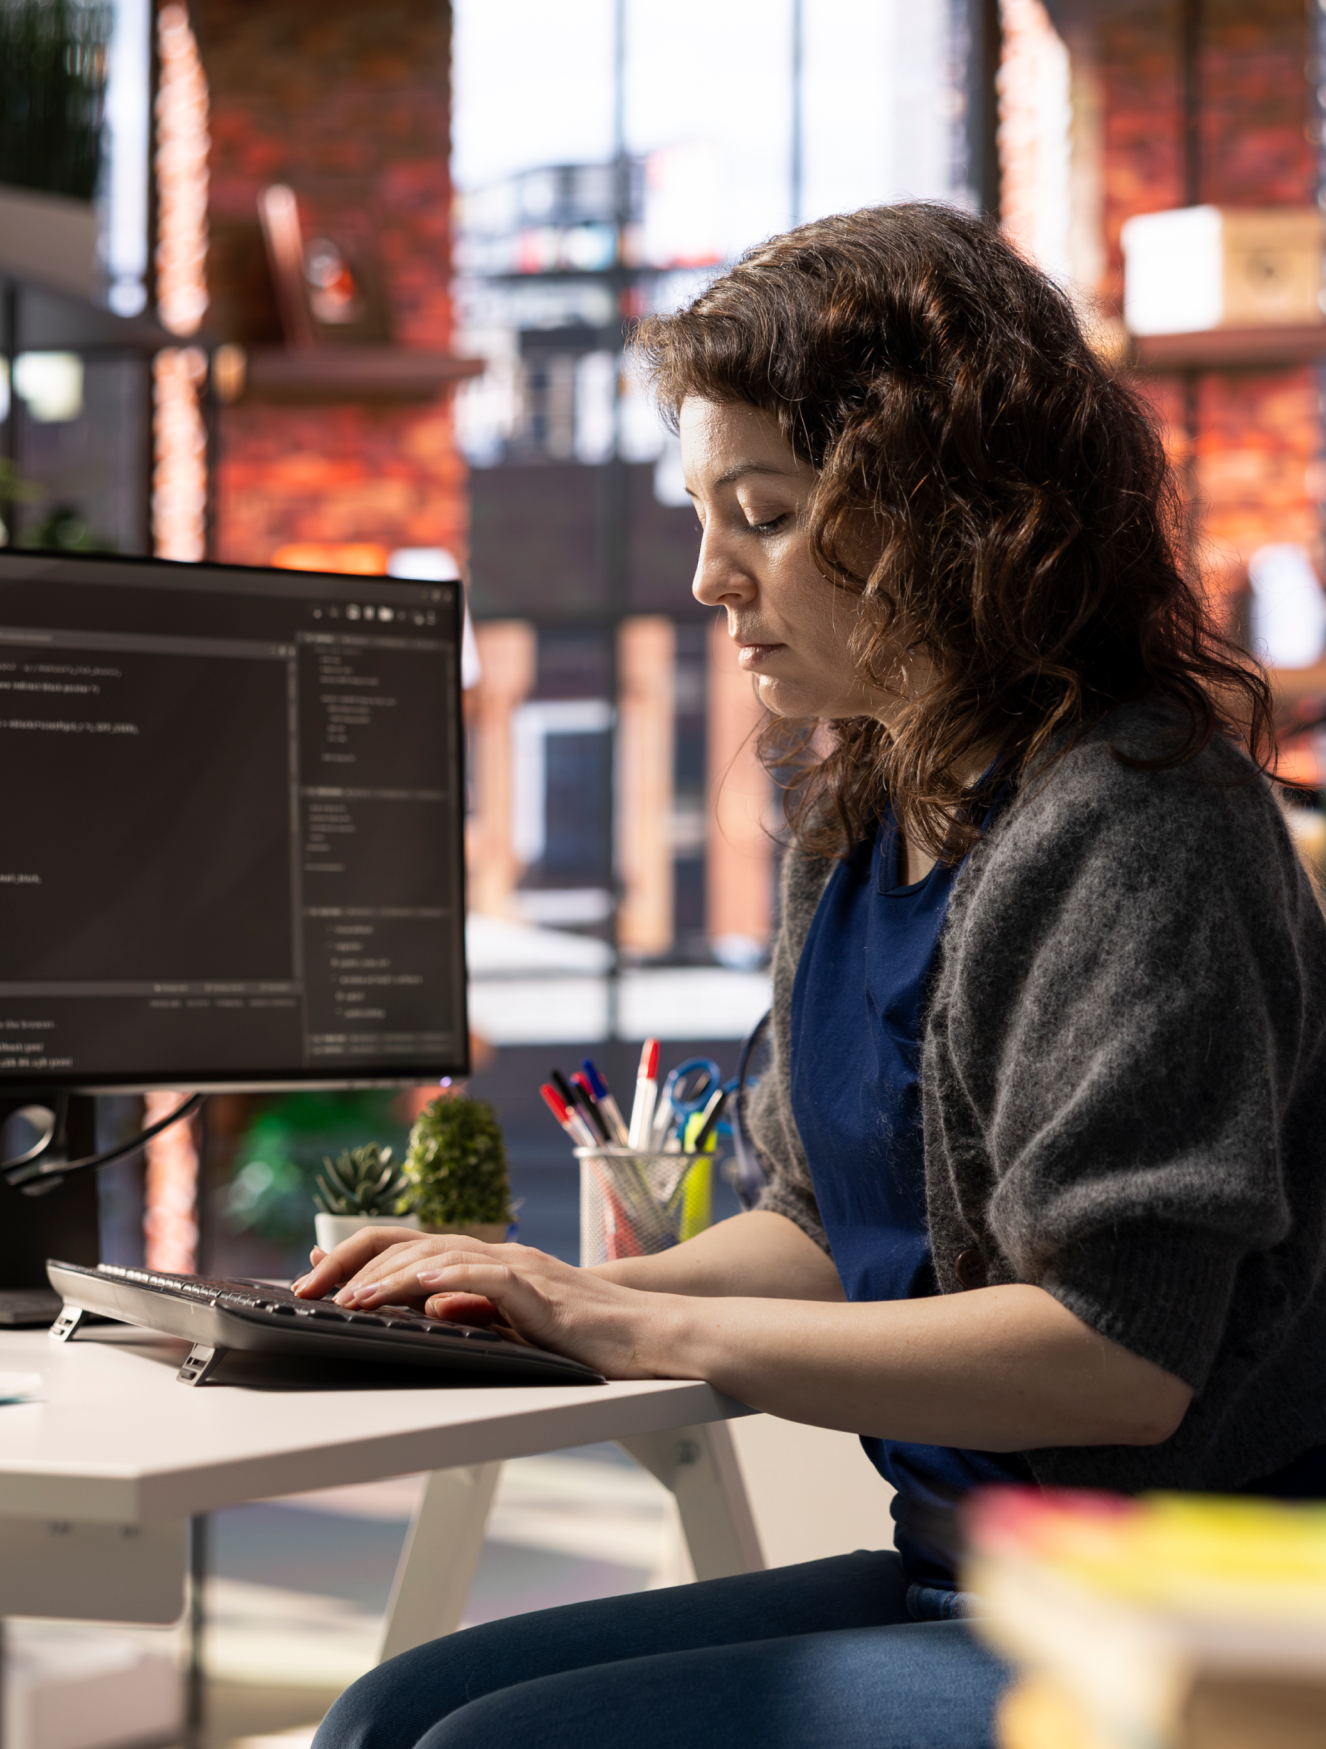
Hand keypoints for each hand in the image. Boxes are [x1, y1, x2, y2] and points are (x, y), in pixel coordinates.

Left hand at [295, 1229, 686, 1378]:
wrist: (645, 1333)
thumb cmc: (584, 1333)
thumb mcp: (512, 1322)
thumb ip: (469, 1308)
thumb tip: (419, 1305)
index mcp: (487, 1261)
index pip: (410, 1244)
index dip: (358, 1256)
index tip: (314, 1275)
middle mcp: (498, 1254)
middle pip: (411, 1242)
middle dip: (352, 1264)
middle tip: (309, 1290)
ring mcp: (519, 1268)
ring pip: (439, 1255)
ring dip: (387, 1276)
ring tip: (347, 1298)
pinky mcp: (540, 1291)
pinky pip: (487, 1276)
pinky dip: (448, 1278)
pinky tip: (417, 1288)